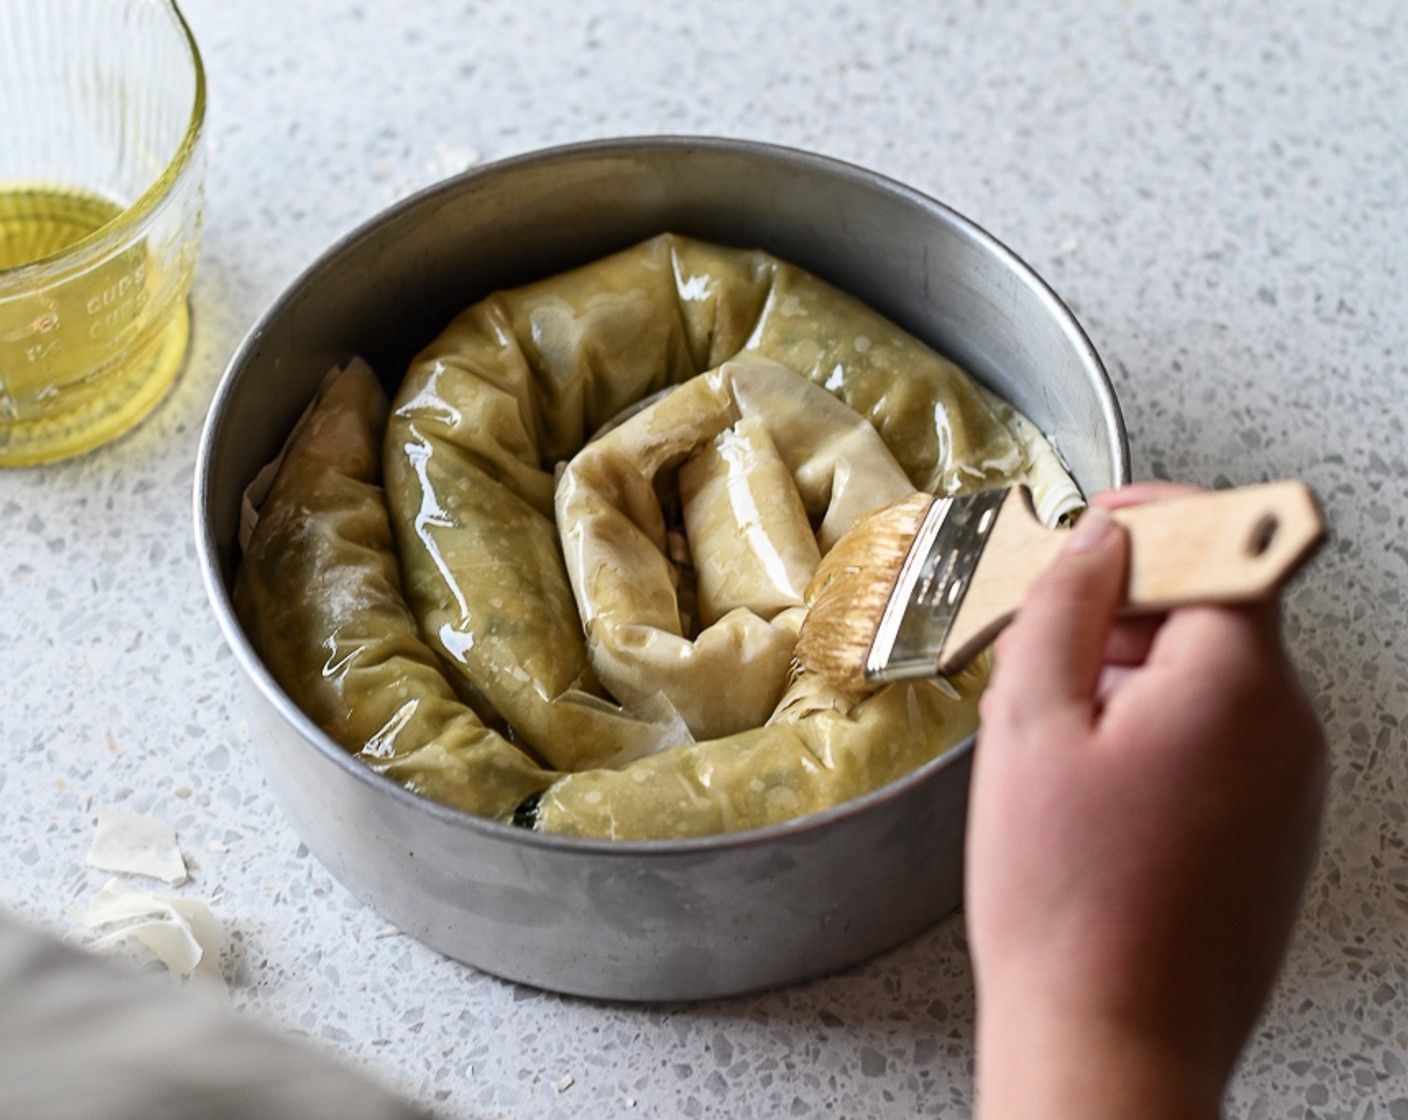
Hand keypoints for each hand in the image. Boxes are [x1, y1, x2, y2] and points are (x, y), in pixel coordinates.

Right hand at [965, 483, 1325, 1119]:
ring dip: (1132, 671)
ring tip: (1050, 725)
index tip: (1102, 519)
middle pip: (1217, 613)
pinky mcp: (1273, 834)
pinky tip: (1085, 776)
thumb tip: (1095, 542)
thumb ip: (1065, 608)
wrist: (1110, 1043)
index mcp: (1237, 687)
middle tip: (1041, 633)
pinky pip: (1220, 741)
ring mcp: (1289, 788)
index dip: (1160, 516)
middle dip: (1125, 605)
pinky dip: (1156, 728)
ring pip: (1212, 680)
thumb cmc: (1065, 903)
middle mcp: (1287, 730)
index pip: (1229, 545)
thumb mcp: (1031, 725)